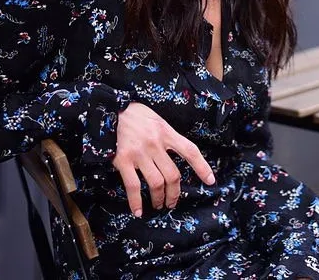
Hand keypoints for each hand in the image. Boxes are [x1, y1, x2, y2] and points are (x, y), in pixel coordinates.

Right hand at [114, 102, 214, 216]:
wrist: (109, 108)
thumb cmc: (133, 114)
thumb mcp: (156, 119)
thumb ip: (166, 135)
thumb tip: (176, 152)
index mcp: (166, 132)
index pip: (190, 151)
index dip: (202, 167)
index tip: (210, 181)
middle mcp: (155, 144)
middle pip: (173, 175)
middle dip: (175, 193)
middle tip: (172, 202)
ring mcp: (139, 153)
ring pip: (156, 183)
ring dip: (159, 198)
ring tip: (158, 205)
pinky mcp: (123, 160)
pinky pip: (133, 186)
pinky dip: (136, 202)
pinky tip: (138, 211)